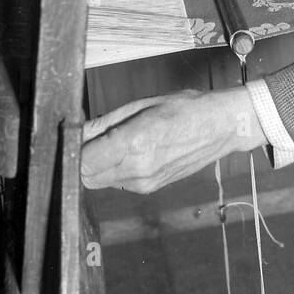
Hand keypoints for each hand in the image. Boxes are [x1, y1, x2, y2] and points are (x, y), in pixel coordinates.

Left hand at [80, 88, 266, 193]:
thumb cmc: (185, 108)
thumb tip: (78, 132)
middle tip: (92, 138)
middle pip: (87, 176)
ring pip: (101, 181)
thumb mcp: (142, 105)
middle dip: (83, 159)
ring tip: (117, 141)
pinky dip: (116, 169)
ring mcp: (144, 183)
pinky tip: (132, 150)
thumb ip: (105, 122)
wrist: (221, 127)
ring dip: (99, 165)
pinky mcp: (150, 188)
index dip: (73, 150)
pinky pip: (119, 182)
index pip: (82, 161)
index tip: (74, 137)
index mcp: (133, 142)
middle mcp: (136, 169)